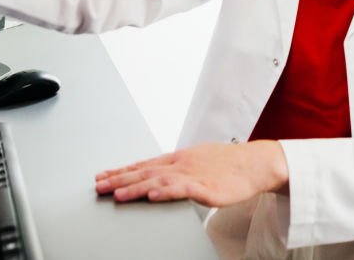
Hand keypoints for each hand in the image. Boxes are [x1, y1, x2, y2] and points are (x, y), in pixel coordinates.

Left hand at [94, 141, 288, 206]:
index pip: (144, 164)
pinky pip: (184, 190)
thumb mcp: (196, 161)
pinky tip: (154, 195)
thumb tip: (156, 178)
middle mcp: (182, 164)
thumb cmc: (227, 163)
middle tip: (99, 186)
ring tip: (119, 194)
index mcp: (178, 158)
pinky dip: (167, 192)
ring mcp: (194, 175)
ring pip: (160, 181)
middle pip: (146, 171)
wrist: (254, 163)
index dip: (121, 170)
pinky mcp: (207, 188)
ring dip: (137, 187)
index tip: (102, 176)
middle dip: (120, 179)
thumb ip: (176, 170)